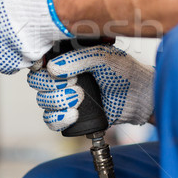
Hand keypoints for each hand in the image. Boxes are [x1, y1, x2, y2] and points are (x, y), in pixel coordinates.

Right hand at [27, 45, 153, 130]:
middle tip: (74, 83)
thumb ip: (77, 59)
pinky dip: (59, 119)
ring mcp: (65, 97)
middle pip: (37, 82)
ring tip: (80, 98)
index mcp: (67, 59)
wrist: (140, 97)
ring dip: (58, 101)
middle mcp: (62, 77)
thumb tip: (52, 69)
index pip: (39, 61)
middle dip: (51, 84)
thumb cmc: (124, 71)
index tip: (45, 67)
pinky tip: (74, 114)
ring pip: (43, 101)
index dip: (38, 65)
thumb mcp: (102, 57)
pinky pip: (51, 121)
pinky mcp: (71, 116)